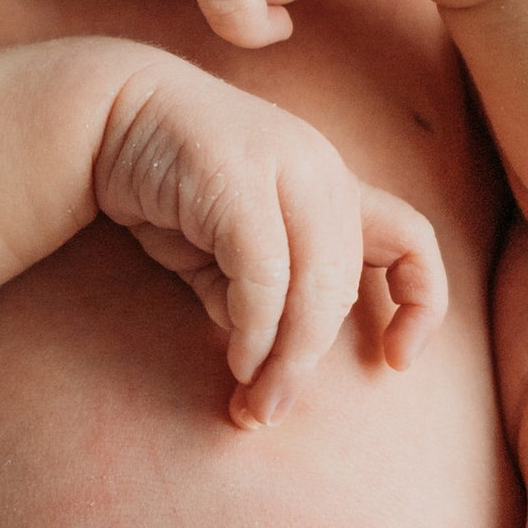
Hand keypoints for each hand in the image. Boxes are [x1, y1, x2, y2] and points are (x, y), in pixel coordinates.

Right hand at [91, 49, 444, 426]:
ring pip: (315, 284)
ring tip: (256, 401)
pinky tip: (237, 359)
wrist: (106, 119)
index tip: (396, 363)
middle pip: (345, 286)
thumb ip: (263, 298)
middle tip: (273, 409)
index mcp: (334, 186)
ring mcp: (288, 164)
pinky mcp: (241, 174)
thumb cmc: (171, 191)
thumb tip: (275, 359)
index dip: (421, 306)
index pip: (413, 243)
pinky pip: (265, 272)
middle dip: (310, 360)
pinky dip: (256, 327)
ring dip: (288, 357)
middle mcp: (323, 170)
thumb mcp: (229, 256)